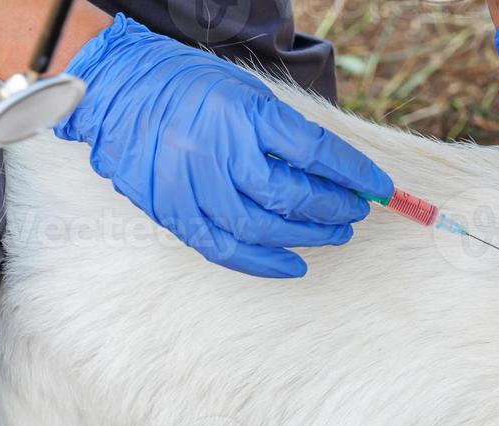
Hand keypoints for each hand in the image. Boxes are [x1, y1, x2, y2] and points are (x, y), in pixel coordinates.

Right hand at [55, 15, 391, 277]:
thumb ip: (287, 134)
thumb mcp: (247, 93)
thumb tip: (339, 174)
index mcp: (244, 112)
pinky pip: (223, 247)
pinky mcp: (170, 208)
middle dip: (333, 209)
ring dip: (306, 237)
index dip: (355, 175)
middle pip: (291, 196)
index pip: (316, 151)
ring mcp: (191, 182)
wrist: (117, 88)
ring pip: (261, 228)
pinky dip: (262, 263)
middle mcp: (218, 149)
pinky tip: (292, 264)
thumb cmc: (192, 87)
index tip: (380, 190)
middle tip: (355, 213)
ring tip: (333, 235)